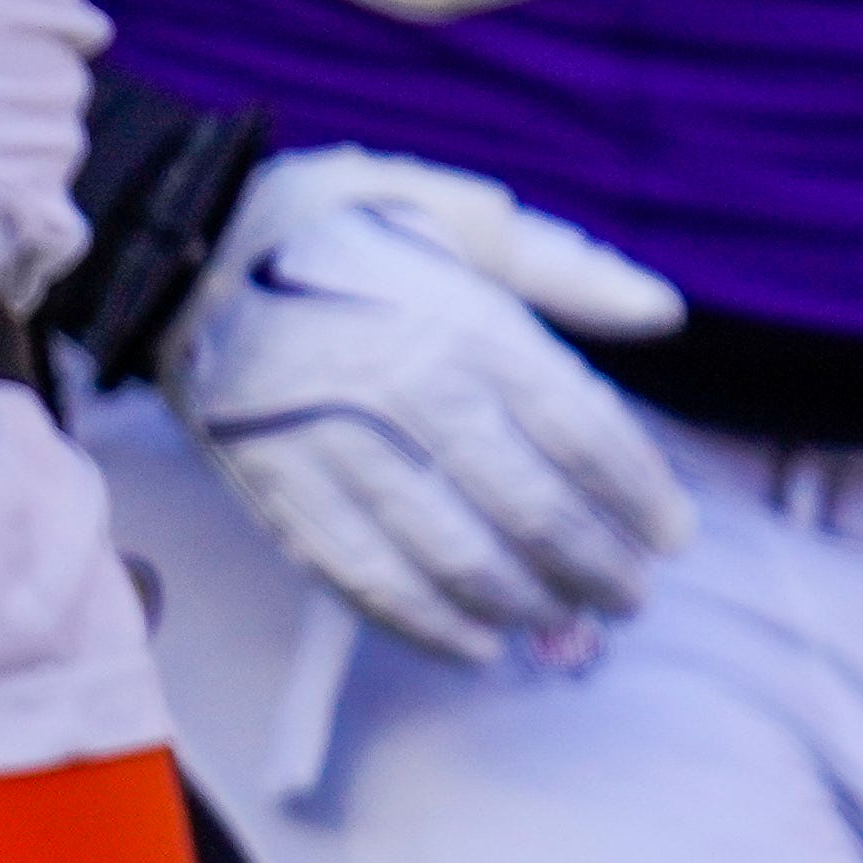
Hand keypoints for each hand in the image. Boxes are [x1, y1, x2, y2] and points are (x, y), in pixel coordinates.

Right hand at [172, 145, 694, 666]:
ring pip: (455, 557)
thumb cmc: (348, 226)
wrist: (187, 245)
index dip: (640, 496)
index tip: (675, 537)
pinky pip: (366, 580)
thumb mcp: (465, 216)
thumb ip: (569, 272)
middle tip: (631, 598)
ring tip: (568, 621)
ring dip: (525, 604)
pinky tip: (477, 646)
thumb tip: (665, 314)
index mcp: (466, 321)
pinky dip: (429, 626)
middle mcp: (409, 388)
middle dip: (596, 565)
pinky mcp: (280, 490)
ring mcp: (338, 446)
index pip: (582, 432)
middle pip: (532, 507)